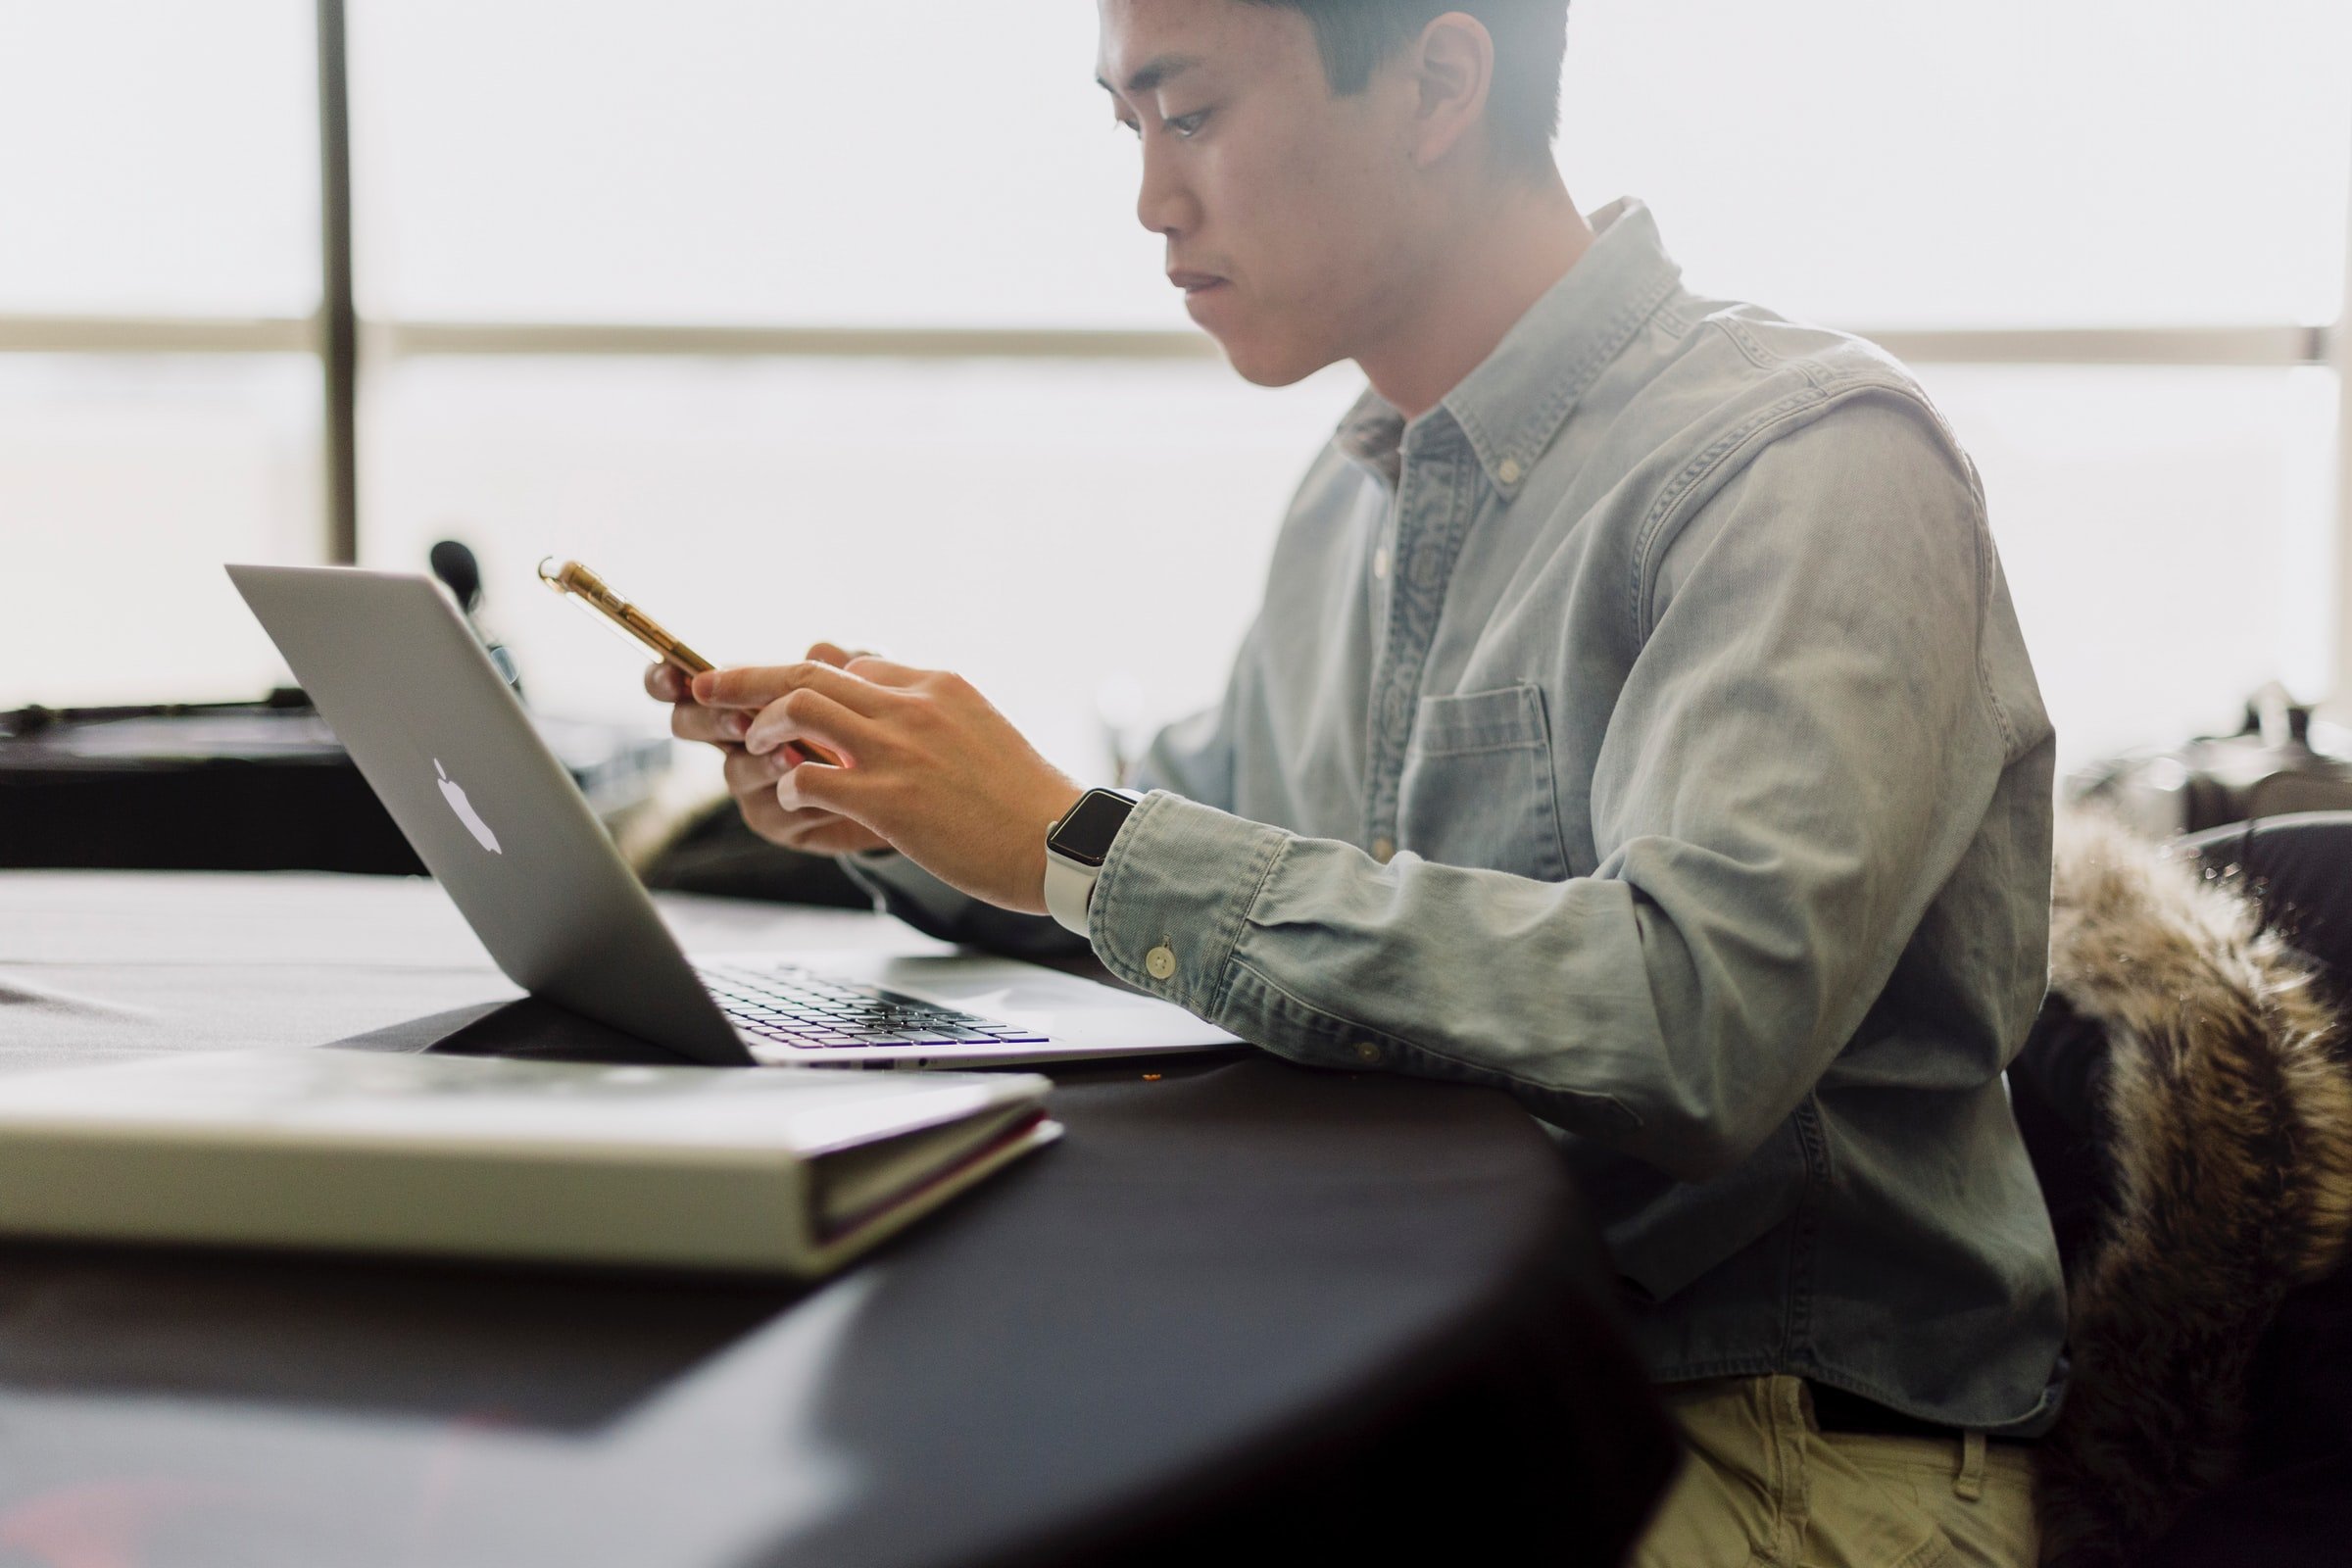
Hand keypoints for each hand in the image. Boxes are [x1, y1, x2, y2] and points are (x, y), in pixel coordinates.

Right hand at [646, 643, 890, 855]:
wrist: (905, 784)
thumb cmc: (877, 722)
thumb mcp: (870, 683)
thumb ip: (845, 663)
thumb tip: (821, 649)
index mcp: (745, 696)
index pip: (686, 682)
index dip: (666, 678)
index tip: (673, 675)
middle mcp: (738, 737)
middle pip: (690, 725)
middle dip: (710, 720)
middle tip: (742, 721)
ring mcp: (753, 780)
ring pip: (734, 771)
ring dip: (760, 762)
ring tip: (793, 756)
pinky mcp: (778, 819)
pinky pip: (772, 811)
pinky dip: (800, 799)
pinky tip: (830, 793)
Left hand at [697, 656, 1083, 913]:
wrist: (1060, 842)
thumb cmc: (1027, 802)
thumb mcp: (981, 732)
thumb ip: (932, 717)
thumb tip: (890, 716)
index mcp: (937, 685)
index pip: (853, 664)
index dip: (807, 679)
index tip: (780, 697)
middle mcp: (913, 706)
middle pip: (809, 670)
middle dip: (746, 676)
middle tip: (706, 684)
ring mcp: (898, 750)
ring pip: (799, 709)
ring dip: (762, 727)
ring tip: (755, 748)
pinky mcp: (888, 800)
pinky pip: (810, 777)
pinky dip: (789, 786)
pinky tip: (796, 800)